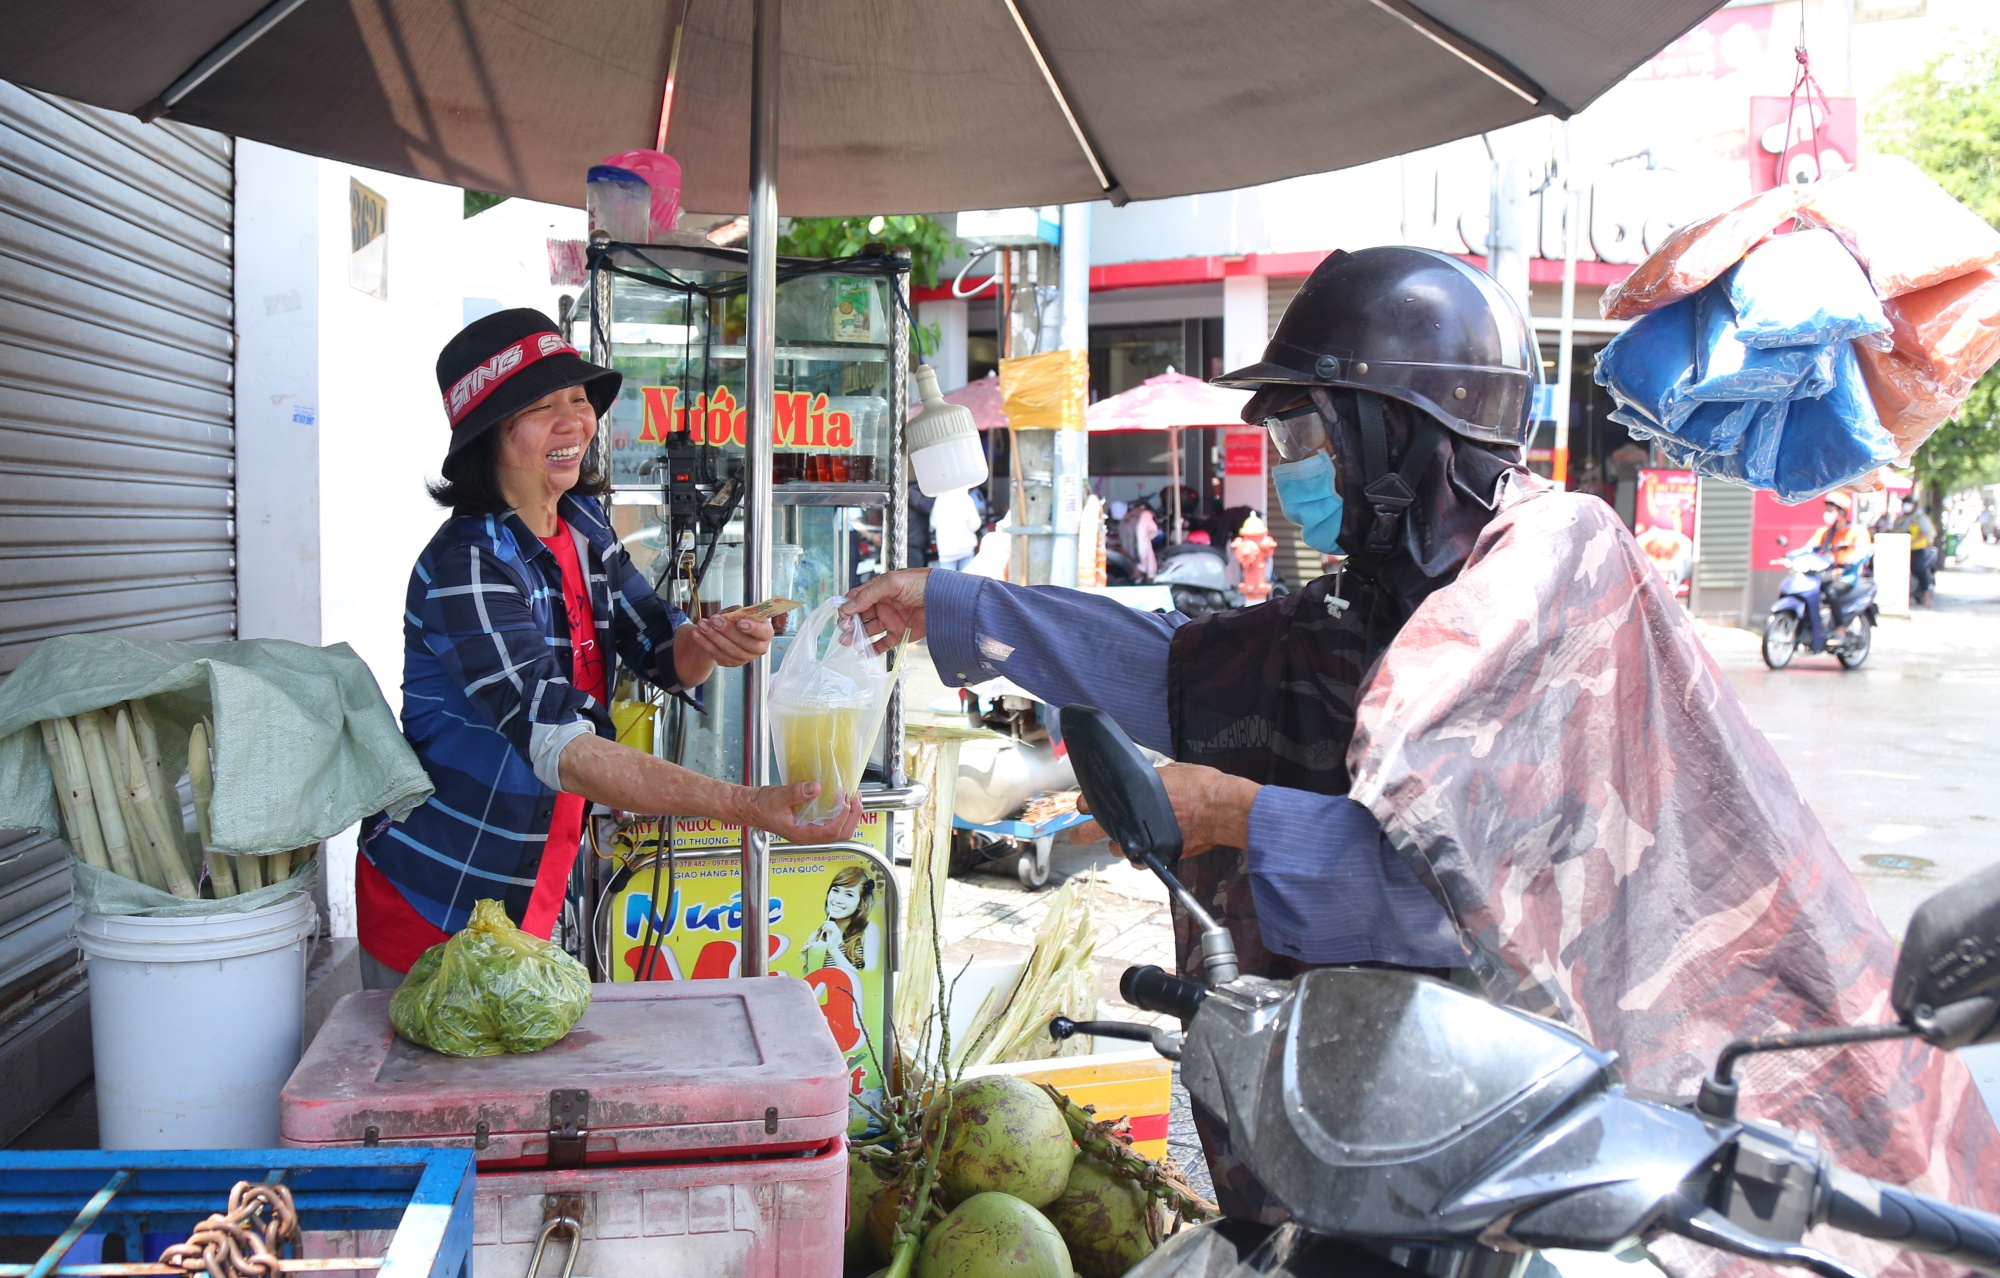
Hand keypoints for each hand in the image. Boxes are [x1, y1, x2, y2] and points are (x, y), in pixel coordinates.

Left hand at [680, 613, 774, 667]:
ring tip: (702, 625)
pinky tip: (697, 634)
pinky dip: (705, 644)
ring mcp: (745, 658)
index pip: (763, 633)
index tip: (740, 622)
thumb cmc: (738, 620)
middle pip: (745, 643)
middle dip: (728, 631)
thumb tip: (731, 616)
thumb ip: (738, 612)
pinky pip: (717, 655)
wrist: (728, 631)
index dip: (753, 629)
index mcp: (765, 633)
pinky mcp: (731, 663)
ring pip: (729, 650)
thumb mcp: (740, 611)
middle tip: (715, 620)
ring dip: (713, 637)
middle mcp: (758, 648)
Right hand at [736, 781, 864, 844]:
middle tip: (856, 798)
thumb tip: (816, 788)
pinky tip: (842, 800)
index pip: (830, 831)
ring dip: (850, 815)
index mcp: (801, 835)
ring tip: (854, 798)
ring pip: (838, 831)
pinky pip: (832, 823)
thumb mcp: (779, 796)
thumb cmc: (760, 806)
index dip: (842, 816)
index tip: (845, 799)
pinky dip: (841, 813)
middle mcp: (808, 836)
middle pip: (840, 834)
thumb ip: (797, 793)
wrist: (749, 807)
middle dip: (853, 817)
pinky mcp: (810, 824)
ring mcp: (810, 831)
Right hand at [840, 568, 929, 654]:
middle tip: (844, 632)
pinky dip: (873, 649)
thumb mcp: (892, 583)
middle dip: (850, 624)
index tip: (842, 617)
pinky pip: (883, 643)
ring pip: (869, 631)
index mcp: (879, 590)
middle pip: (860, 616)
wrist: (946, 599)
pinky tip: (864, 652)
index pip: (856, 599)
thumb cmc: (921, 584)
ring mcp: (891, 620)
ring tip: (848, 644)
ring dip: (857, 637)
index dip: (847, 608)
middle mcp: (883, 605)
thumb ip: (869, 594)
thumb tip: (847, 606)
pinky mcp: (900, 634)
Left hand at [1070, 762, 1260, 859]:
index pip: (1092, 801)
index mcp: (1128, 794)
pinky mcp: (1157, 856)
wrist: (1218, 809)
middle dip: (1082, 833)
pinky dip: (1140, 857)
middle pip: (1093, 831)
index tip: (1084, 807)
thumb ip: (1150, 781)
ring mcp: (1142, 841)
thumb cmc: (1198, 785)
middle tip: (1077, 835)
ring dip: (1117, 844)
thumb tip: (1147, 784)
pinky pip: (1139, 861)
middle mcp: (1130, 820)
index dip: (1087, 804)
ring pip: (1117, 848)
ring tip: (1121, 839)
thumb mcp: (1169, 772)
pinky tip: (1144, 851)